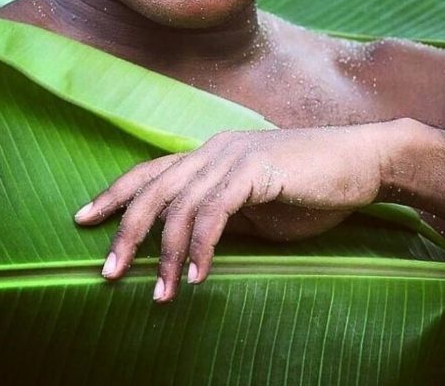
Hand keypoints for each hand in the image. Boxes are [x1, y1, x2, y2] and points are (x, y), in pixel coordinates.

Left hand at [73, 124, 390, 301]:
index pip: (150, 171)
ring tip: (158, 295)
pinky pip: (214, 211)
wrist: (361, 162)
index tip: (82, 219)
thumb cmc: (311, 188)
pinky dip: (200, 246)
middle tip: (107, 273)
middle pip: (153, 189)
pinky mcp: (255, 170)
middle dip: (125, 232)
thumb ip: (222, 218)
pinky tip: (196, 276)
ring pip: (179, 205)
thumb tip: (187, 246)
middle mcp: (214, 150)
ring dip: (164, 254)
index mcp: (211, 155)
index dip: (114, 193)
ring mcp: (233, 157)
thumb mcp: (258, 209)